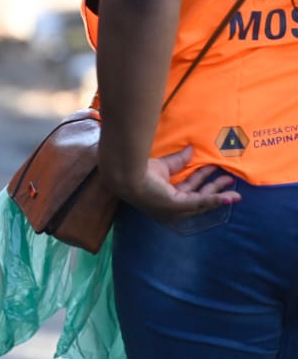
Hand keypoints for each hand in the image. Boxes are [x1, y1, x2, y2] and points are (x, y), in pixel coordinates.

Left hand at [117, 146, 240, 222]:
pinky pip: (200, 203)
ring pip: (202, 201)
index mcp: (166, 196)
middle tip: (228, 177)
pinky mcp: (177, 207)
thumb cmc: (139, 170)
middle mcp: (171, 207)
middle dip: (214, 186)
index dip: (202, 178)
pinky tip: (230, 198)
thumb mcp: (163, 166)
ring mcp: (174, 209)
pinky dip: (215, 200)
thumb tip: (191, 149)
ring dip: (219, 193)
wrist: (127, 174)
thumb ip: (178, 161)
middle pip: (198, 195)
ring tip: (232, 185)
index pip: (188, 188)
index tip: (214, 169)